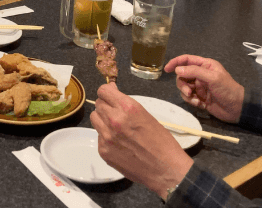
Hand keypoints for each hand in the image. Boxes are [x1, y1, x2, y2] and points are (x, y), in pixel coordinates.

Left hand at [89, 83, 192, 197]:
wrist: (166, 170)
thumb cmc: (162, 141)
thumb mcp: (146, 115)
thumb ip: (126, 106)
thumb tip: (114, 97)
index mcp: (127, 108)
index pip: (103, 91)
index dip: (107, 91)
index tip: (111, 94)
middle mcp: (114, 120)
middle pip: (98, 104)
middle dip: (106, 105)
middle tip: (115, 112)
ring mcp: (106, 136)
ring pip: (95, 119)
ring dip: (102, 119)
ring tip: (115, 127)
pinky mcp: (103, 151)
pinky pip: (99, 136)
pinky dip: (106, 137)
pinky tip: (119, 143)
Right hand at [164, 54, 243, 122]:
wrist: (236, 108)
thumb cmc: (227, 89)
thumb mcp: (212, 78)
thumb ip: (194, 72)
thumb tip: (177, 70)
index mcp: (205, 65)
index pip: (187, 60)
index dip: (176, 62)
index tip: (167, 69)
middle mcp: (200, 74)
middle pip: (182, 75)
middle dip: (182, 83)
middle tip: (188, 91)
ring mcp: (199, 86)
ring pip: (183, 87)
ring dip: (186, 93)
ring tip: (194, 99)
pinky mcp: (198, 97)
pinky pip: (187, 97)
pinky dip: (191, 100)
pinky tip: (199, 104)